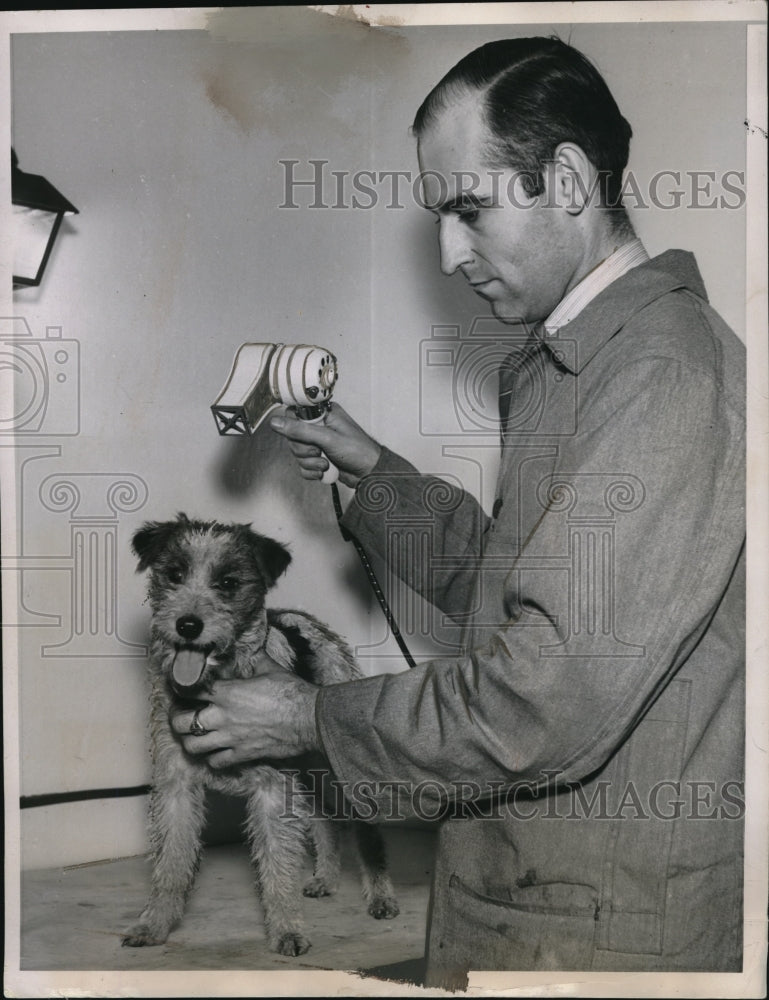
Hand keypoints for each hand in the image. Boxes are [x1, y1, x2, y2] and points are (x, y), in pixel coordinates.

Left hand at [170, 670, 319, 769]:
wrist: (309, 718)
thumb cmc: (291, 692)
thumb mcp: (270, 667)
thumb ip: (254, 658)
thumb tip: (253, 644)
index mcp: (227, 692)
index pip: (189, 691)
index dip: (179, 689)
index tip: (179, 688)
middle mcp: (222, 716)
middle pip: (182, 723)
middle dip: (177, 719)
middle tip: (181, 715)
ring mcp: (230, 738)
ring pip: (193, 746)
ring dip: (190, 740)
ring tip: (194, 735)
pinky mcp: (242, 755)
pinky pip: (215, 762)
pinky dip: (212, 757)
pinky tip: (216, 750)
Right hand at [270, 403, 380, 487]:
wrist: (370, 474)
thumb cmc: (357, 451)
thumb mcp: (326, 438)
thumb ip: (300, 430)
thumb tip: (275, 422)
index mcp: (324, 413)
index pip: (295, 414)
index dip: (294, 427)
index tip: (303, 436)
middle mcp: (320, 426)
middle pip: (293, 436)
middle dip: (305, 450)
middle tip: (319, 452)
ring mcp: (319, 443)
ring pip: (297, 453)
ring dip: (310, 462)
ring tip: (326, 463)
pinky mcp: (318, 459)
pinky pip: (303, 465)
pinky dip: (312, 471)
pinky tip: (324, 471)